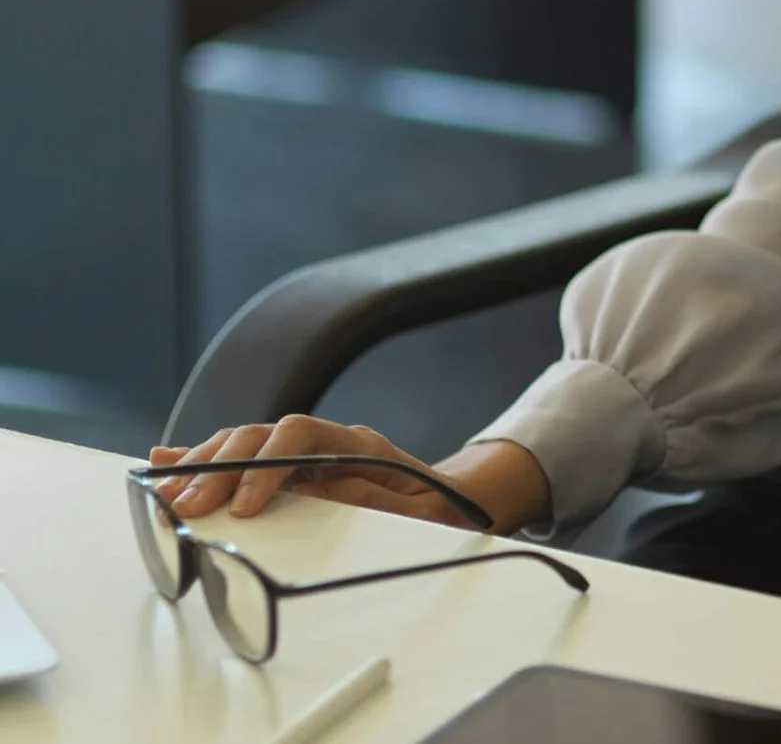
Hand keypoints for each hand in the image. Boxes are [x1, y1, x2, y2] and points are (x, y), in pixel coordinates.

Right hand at [148, 416, 550, 534]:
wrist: (451, 503)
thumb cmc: (435, 509)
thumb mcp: (418, 510)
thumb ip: (376, 499)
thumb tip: (331, 491)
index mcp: (357, 442)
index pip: (301, 434)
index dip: (266, 467)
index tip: (243, 508)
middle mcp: (325, 439)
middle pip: (261, 436)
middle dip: (219, 470)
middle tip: (187, 509)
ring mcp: (303, 453)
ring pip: (243, 444)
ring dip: (203, 468)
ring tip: (169, 497)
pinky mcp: (287, 472)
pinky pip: (240, 460)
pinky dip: (203, 461)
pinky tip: (166, 463)